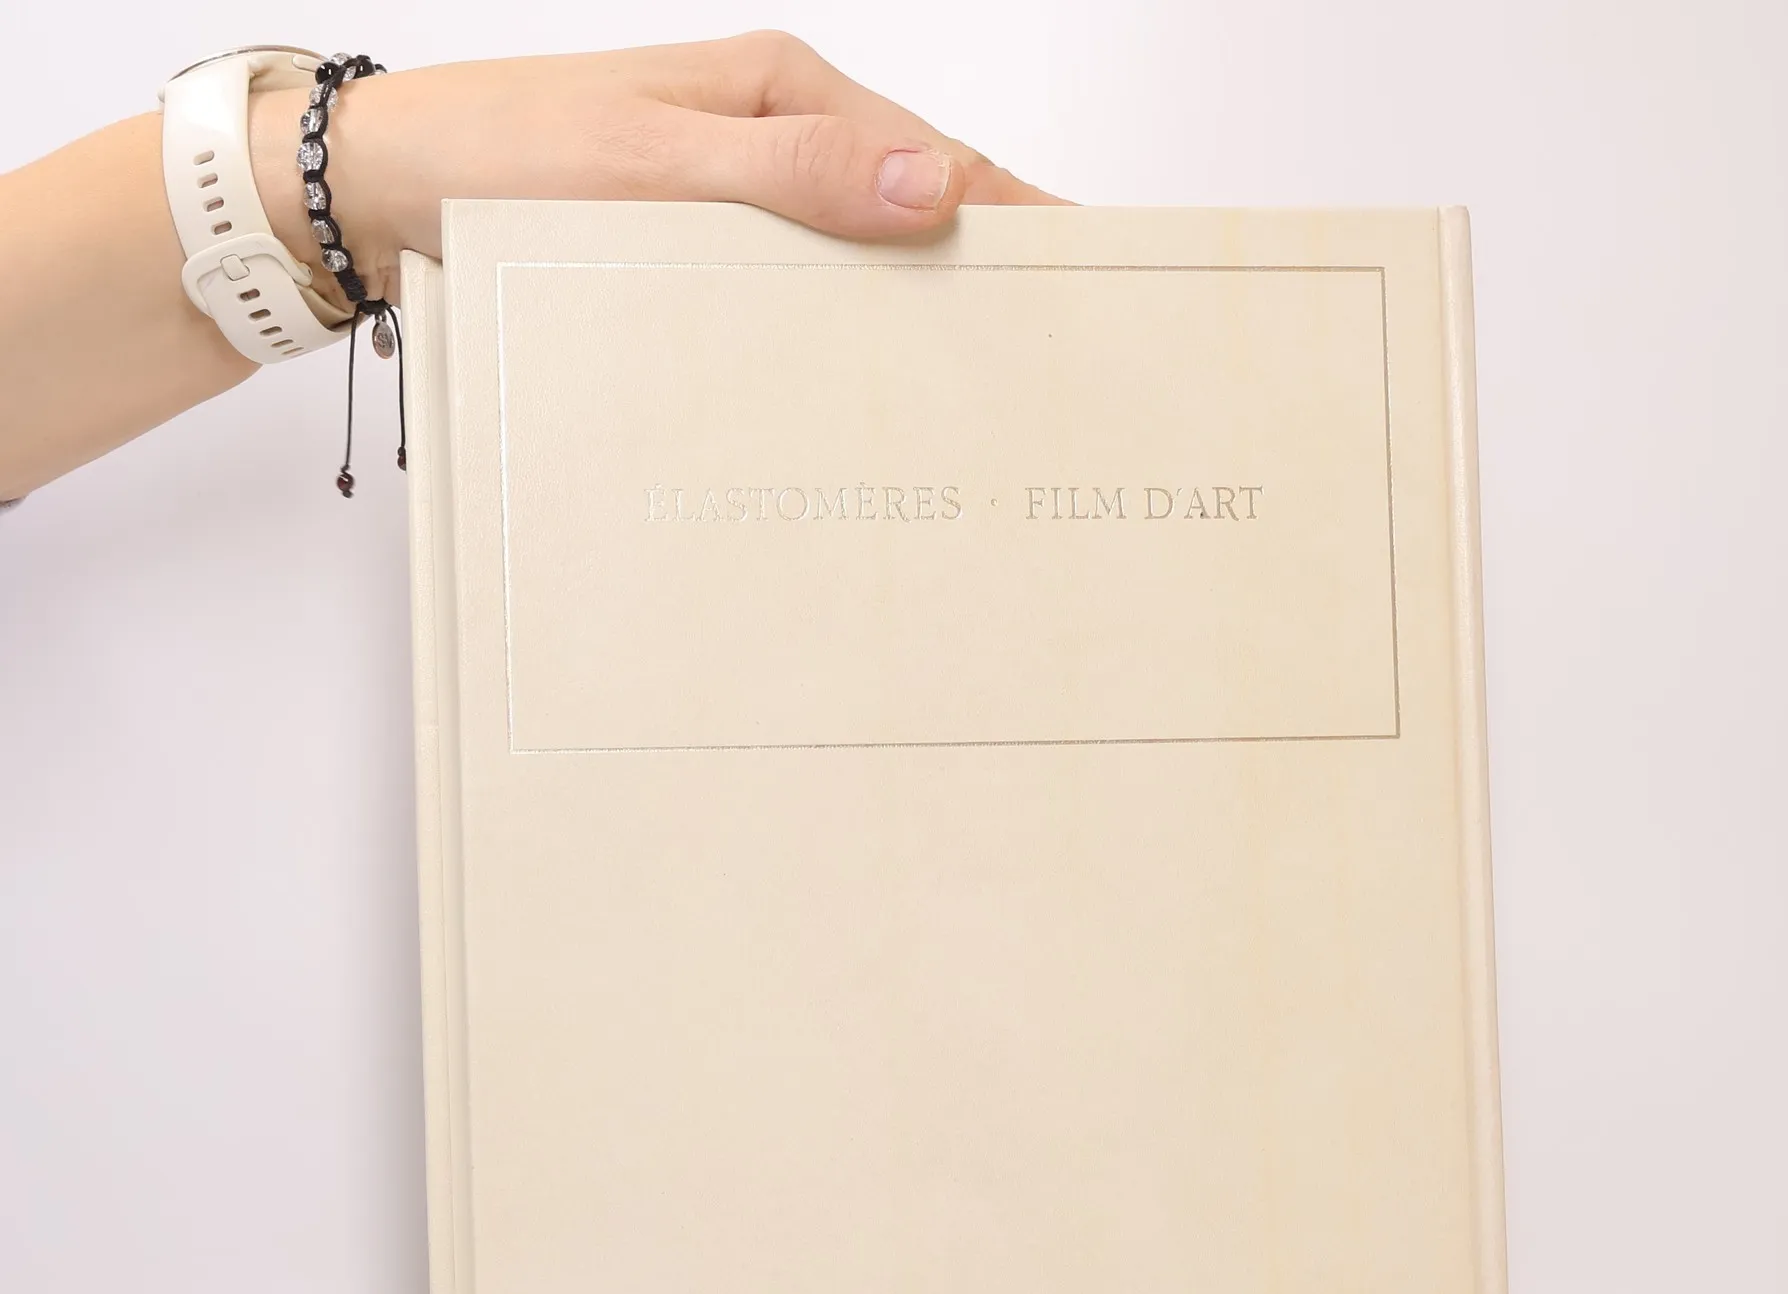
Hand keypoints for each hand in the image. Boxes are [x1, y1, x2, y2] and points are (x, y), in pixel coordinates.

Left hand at [251, 33, 1064, 306]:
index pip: (941, 160)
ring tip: (980, 389)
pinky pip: (800, 293)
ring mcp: (741, 202)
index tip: (1089, 277)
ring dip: (915, 317)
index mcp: (783, 93)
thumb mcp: (654, 163)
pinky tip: (866, 383)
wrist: (383, 192)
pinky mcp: (701, 254)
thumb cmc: (502, 159)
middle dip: (987, 279)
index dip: (1021, 218)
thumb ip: (796, 178)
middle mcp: (773, 143)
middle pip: (916, 212)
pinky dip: (844, 334)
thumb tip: (939, 189)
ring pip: (862, 263)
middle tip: (1049, 361)